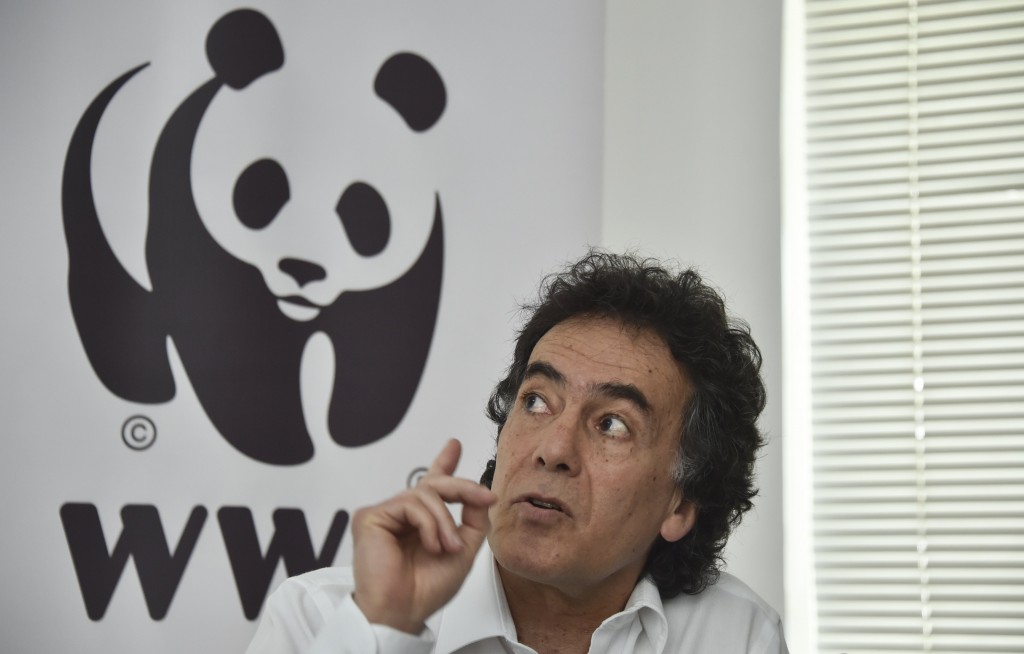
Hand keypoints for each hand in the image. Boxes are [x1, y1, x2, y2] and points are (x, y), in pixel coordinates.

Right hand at [351, 439, 496, 633]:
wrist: (404, 611)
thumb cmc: (427, 589)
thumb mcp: (463, 550)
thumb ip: (473, 519)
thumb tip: (480, 494)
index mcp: (422, 523)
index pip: (433, 487)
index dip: (443, 463)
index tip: (454, 445)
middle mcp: (403, 516)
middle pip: (434, 484)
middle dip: (463, 487)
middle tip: (484, 497)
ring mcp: (386, 515)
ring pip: (425, 493)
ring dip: (445, 521)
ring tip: (447, 547)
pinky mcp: (371, 517)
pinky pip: (410, 503)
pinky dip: (428, 524)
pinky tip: (430, 545)